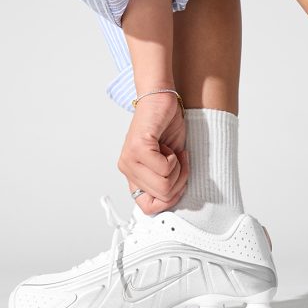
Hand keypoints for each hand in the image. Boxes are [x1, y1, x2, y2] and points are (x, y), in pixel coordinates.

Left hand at [118, 93, 189, 213]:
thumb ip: (167, 180)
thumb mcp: (170, 161)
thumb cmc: (167, 127)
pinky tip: (170, 146)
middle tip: (179, 161)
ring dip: (179, 168)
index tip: (178, 180)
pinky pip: (165, 168)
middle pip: (163, 196)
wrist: (161, 99)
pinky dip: (176, 159)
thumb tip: (172, 199)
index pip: (148, 208)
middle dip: (180, 180)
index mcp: (133, 175)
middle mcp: (127, 169)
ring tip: (173, 152)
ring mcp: (130, 159)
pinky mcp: (138, 147)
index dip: (170, 198)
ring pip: (164, 185)